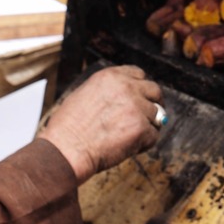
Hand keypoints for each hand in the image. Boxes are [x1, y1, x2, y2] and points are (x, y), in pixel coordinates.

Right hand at [38, 65, 161, 183]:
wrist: (67, 149)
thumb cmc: (69, 128)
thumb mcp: (85, 94)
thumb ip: (108, 91)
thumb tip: (127, 96)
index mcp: (111, 76)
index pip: (139, 74)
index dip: (141, 87)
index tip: (142, 97)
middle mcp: (126, 87)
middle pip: (154, 90)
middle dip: (154, 103)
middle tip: (149, 117)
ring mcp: (136, 107)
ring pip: (157, 115)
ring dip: (147, 126)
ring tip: (129, 138)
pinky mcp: (141, 128)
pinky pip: (153, 135)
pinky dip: (145, 143)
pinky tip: (129, 147)